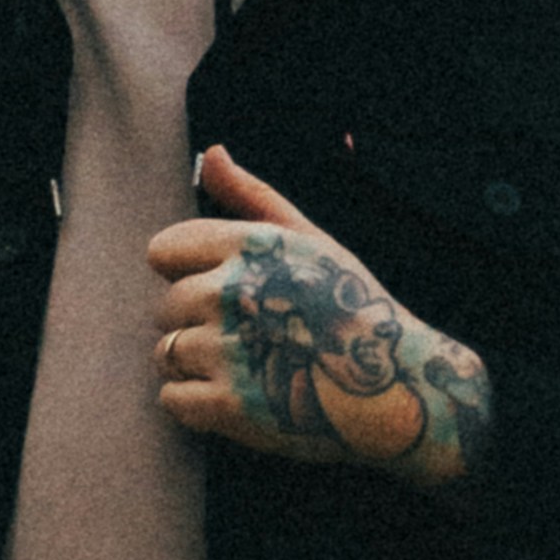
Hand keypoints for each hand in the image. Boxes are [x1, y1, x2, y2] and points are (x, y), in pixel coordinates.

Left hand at [148, 150, 490, 492]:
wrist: (397, 383)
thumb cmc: (351, 304)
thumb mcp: (308, 238)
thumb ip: (250, 196)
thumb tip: (211, 153)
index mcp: (247, 246)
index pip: (162, 251)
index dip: (186, 272)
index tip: (224, 290)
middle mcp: (231, 293)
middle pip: (165, 307)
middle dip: (196, 322)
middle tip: (251, 336)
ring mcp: (228, 351)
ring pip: (165, 354)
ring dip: (196, 365)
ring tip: (249, 367)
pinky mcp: (228, 406)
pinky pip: (171, 400)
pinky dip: (196, 406)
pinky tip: (239, 398)